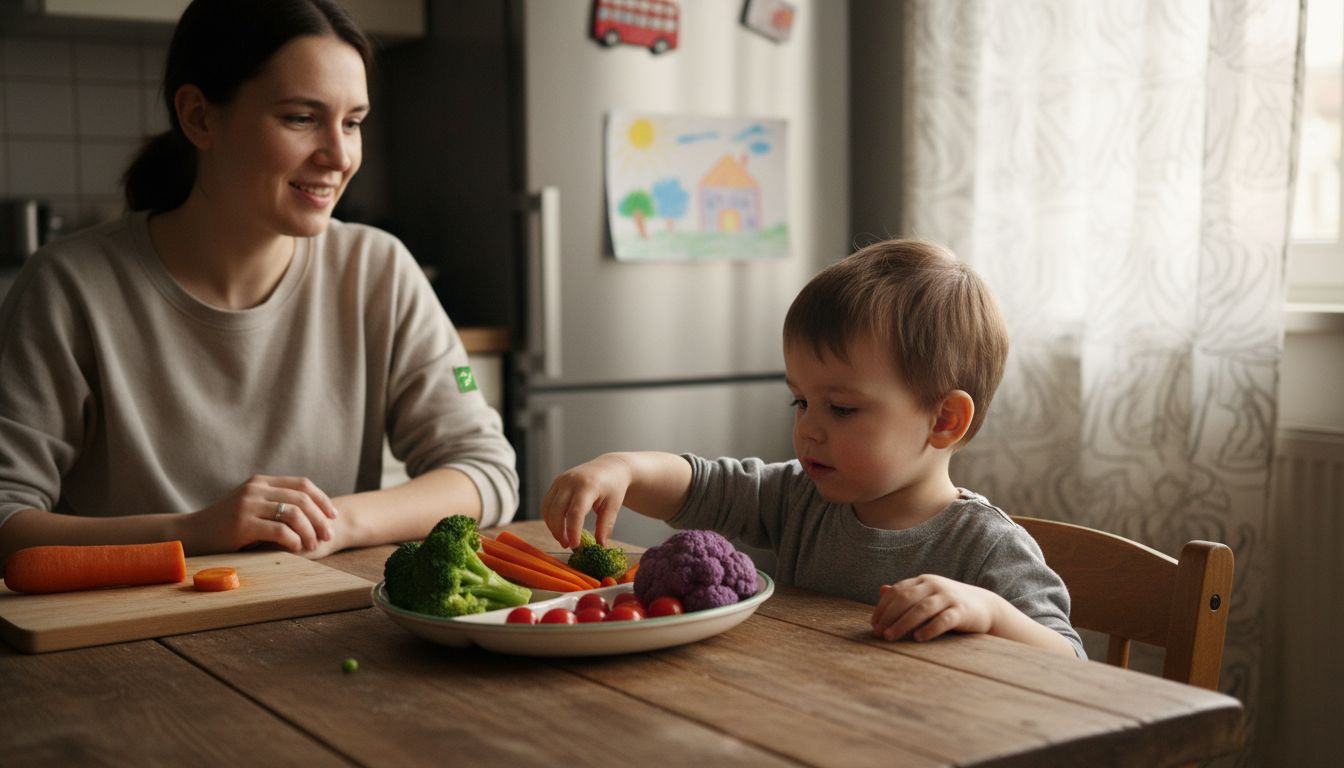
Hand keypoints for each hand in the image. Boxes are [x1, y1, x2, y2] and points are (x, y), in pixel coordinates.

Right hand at [180, 475, 340, 554]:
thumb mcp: (251, 507)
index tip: (333, 516)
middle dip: (320, 518)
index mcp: (261, 482)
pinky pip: (279, 530)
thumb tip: (313, 514)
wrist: (192, 534)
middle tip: (329, 535)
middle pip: (302, 498)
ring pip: (294, 513)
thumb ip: (274, 504)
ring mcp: (248, 505)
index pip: (302, 484)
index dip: (322, 499)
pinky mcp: (242, 524)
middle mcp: (255, 489)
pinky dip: (293, 540)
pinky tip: (296, 549)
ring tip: (314, 545)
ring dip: (309, 531)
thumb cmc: (226, 526)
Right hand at [540, 455, 633, 547]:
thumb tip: (600, 545)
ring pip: (547, 508)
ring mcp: (560, 480)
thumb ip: (605, 525)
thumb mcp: (613, 506)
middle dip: (559, 531)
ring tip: (563, 539)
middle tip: (568, 545)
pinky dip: (550, 518)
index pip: (575, 512)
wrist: (609, 467)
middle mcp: (570, 481)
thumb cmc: (613, 487)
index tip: (575, 546)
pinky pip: (547, 503)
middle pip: (557, 511)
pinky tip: (560, 527)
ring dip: (552, 526)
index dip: (573, 531)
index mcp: (588, 486)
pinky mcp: (556, 483)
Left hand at [870, 574, 1003, 642]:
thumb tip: (882, 590)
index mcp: (924, 581)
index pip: (898, 591)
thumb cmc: (950, 603)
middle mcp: (935, 585)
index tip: (874, 624)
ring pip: (922, 609)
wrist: (985, 606)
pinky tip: (918, 638)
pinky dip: (929, 628)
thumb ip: (906, 593)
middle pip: (906, 599)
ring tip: (890, 637)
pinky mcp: (962, 612)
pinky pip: (944, 620)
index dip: (883, 607)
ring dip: (903, 623)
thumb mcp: (927, 594)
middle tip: (878, 633)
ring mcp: (949, 597)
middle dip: (889, 616)